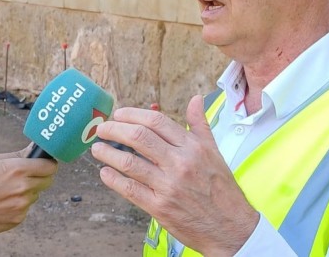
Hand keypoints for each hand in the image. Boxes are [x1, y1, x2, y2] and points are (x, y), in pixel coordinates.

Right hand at [0, 145, 57, 235]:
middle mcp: (23, 187)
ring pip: (36, 194)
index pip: (49, 166)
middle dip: (40, 176)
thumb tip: (33, 150)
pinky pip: (26, 207)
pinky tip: (3, 202)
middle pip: (48, 181)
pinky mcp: (18, 218)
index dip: (48, 164)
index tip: (44, 164)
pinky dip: (19, 204)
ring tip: (7, 190)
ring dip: (28, 191)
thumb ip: (17, 155)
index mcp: (17, 169)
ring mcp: (22, 205)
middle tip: (28, 176)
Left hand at [90, 95, 257, 255]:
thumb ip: (200, 125)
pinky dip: (113, 179)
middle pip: (139, 137)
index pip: (157, 121)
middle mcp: (180, 163)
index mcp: (192, 147)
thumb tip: (195, 99)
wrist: (231, 228)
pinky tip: (105, 173)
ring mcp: (169, 186)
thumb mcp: (214, 152)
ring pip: (129, 163)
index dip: (133, 114)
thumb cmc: (221, 190)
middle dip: (114, 130)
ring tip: (97, 149)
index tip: (119, 115)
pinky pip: (130, 189)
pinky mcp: (160, 207)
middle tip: (102, 129)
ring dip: (108, 153)